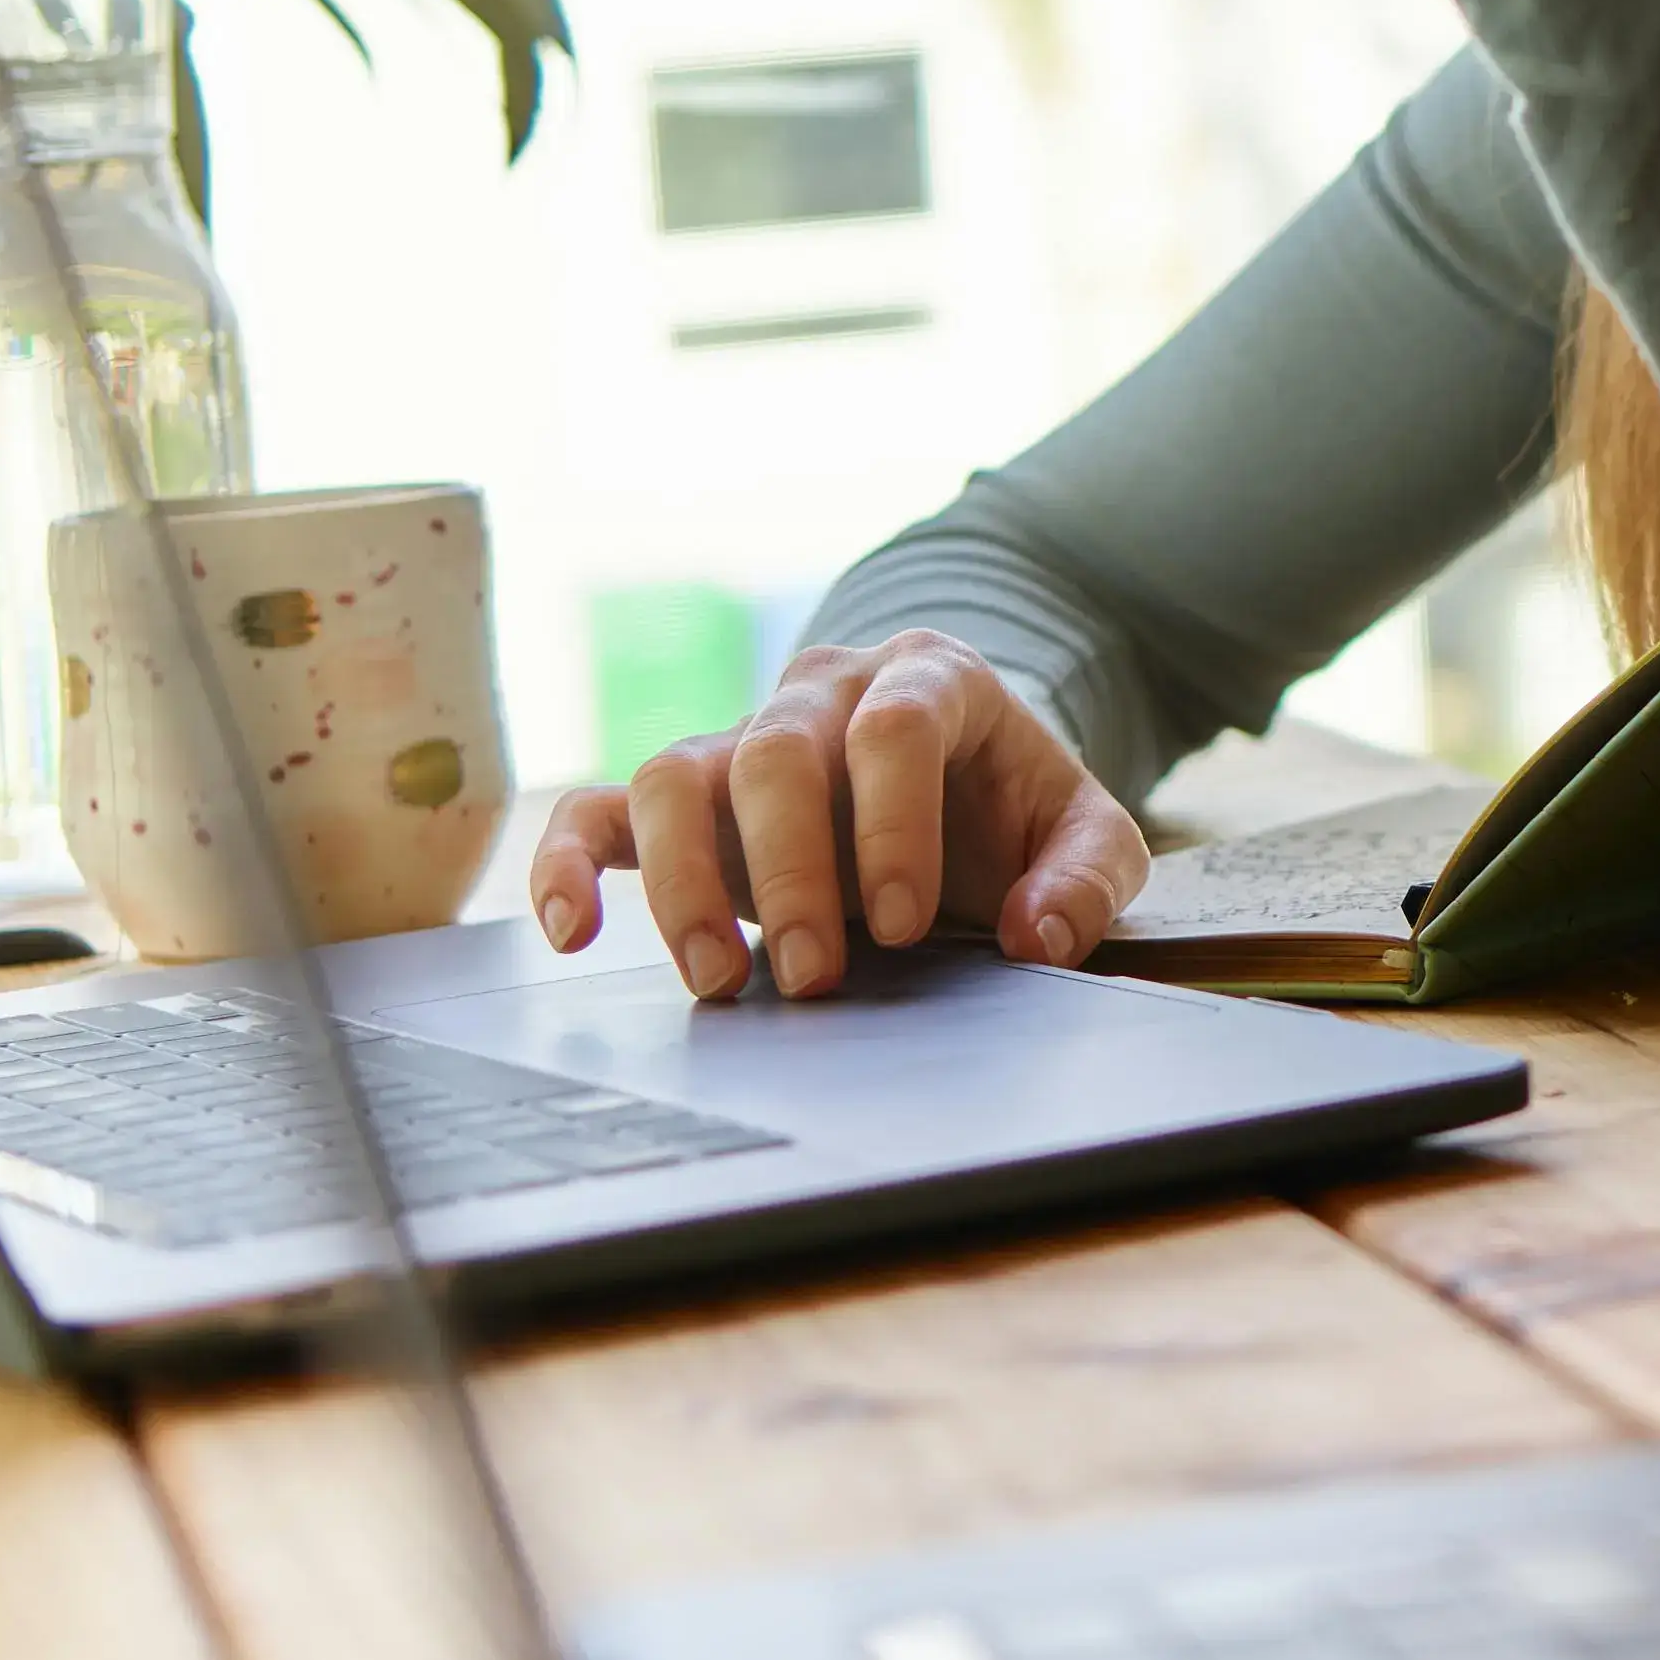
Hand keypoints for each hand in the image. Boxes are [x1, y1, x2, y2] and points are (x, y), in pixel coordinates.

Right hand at [525, 633, 1148, 1000]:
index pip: (894, 727)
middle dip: (791, 871)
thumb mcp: (1087, 835)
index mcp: (932, 679)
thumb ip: (1087, 877)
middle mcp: (827, 692)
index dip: (893, 826)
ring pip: (675, 775)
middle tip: (816, 978)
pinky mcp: (690, 798)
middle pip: (777, 752)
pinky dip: (572, 860)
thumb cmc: (1017, 810)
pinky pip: (603, 809)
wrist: (963, 786)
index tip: (905, 925)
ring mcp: (746, 737)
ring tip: (720, 980)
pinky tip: (572, 929)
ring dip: (687, 881)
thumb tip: (1038, 937)